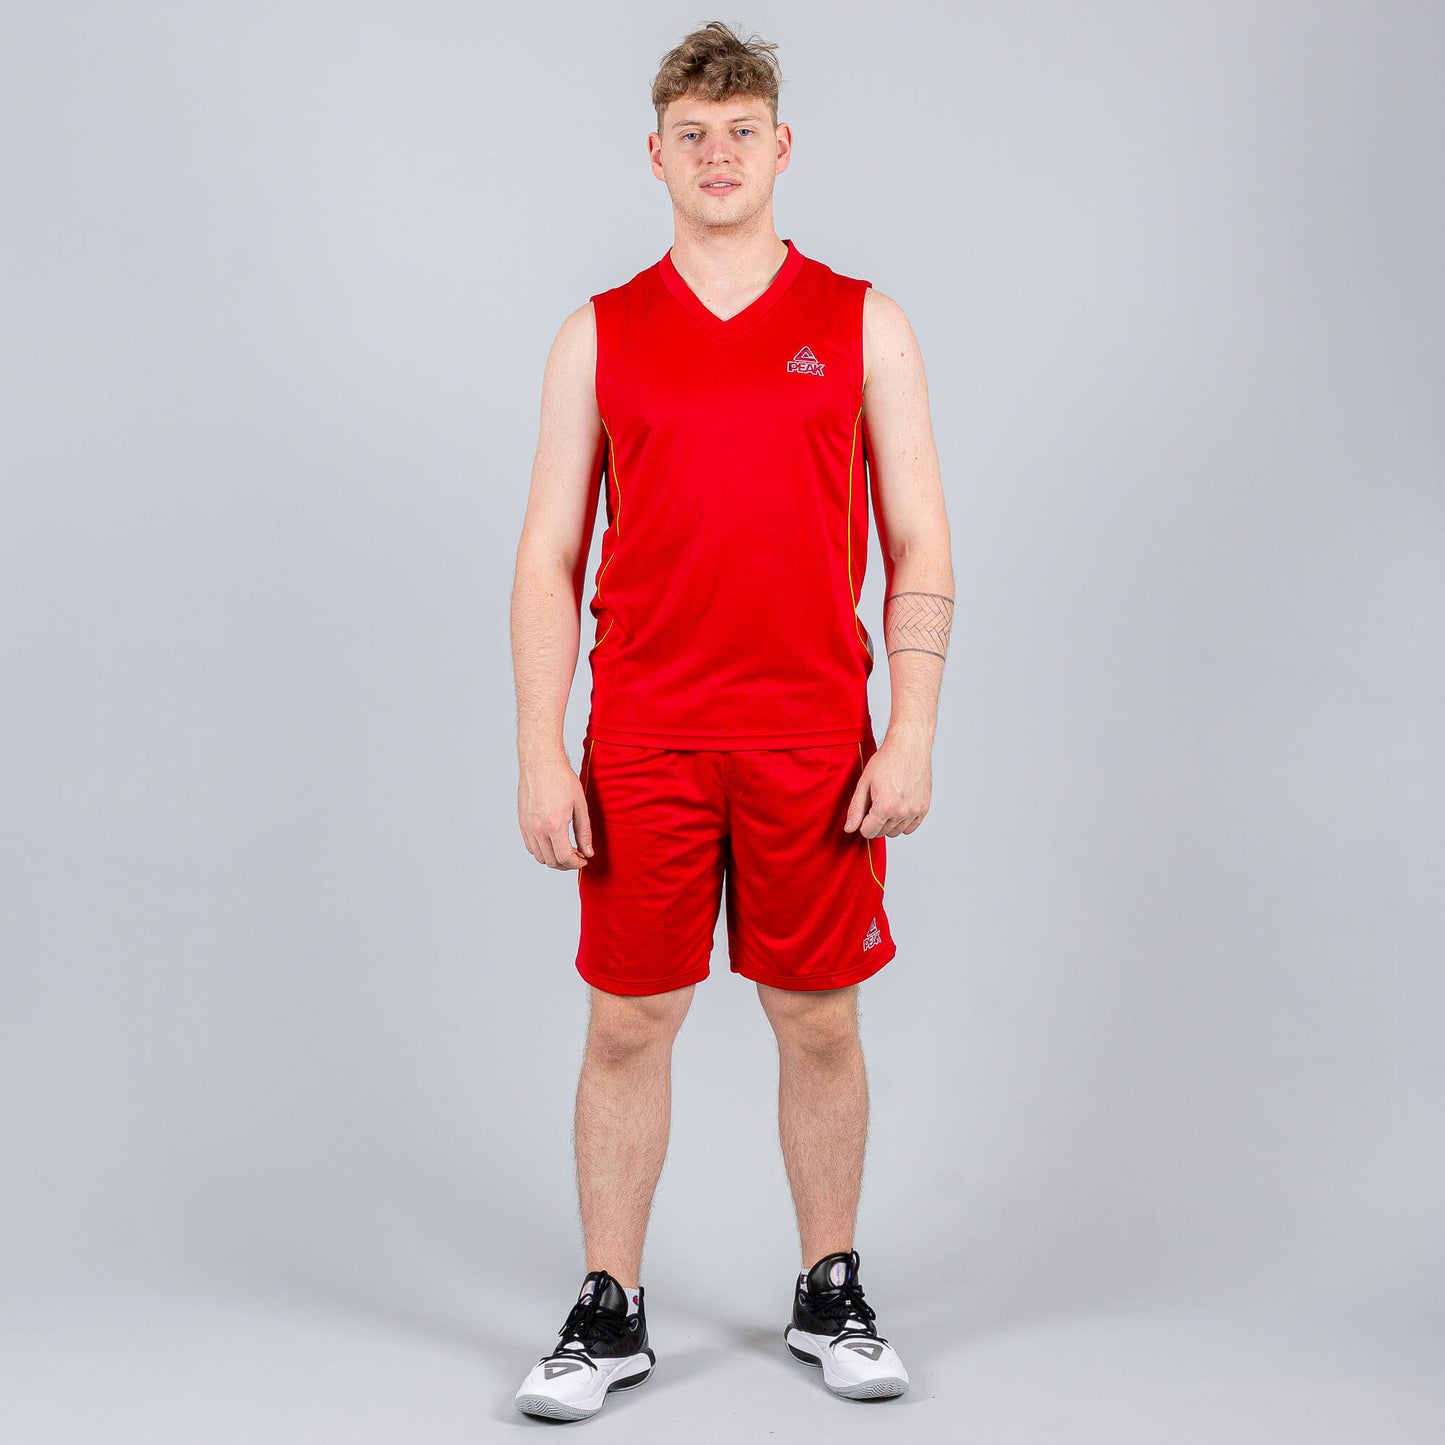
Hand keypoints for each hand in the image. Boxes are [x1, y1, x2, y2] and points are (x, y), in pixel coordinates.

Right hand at [518, 750, 593, 868]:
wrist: (541, 763)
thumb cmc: (561, 779)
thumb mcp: (580, 806)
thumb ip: (584, 832)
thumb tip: (588, 851)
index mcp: (554, 826)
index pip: (564, 858)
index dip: (576, 863)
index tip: (584, 859)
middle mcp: (538, 829)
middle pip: (551, 861)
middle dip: (567, 864)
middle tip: (577, 855)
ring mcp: (527, 827)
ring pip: (539, 857)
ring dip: (554, 859)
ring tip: (566, 849)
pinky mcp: (522, 822)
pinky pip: (530, 846)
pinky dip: (542, 851)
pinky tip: (553, 842)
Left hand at [844, 736, 931, 838]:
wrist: (909, 747)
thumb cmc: (886, 761)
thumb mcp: (864, 783)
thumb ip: (856, 809)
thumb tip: (850, 828)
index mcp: (885, 807)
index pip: (868, 832)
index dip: (863, 822)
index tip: (865, 809)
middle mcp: (902, 812)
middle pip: (882, 833)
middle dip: (875, 822)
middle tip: (876, 801)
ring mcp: (915, 811)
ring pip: (896, 832)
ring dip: (889, 823)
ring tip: (888, 802)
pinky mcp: (924, 808)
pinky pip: (910, 828)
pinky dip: (902, 821)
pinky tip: (898, 805)